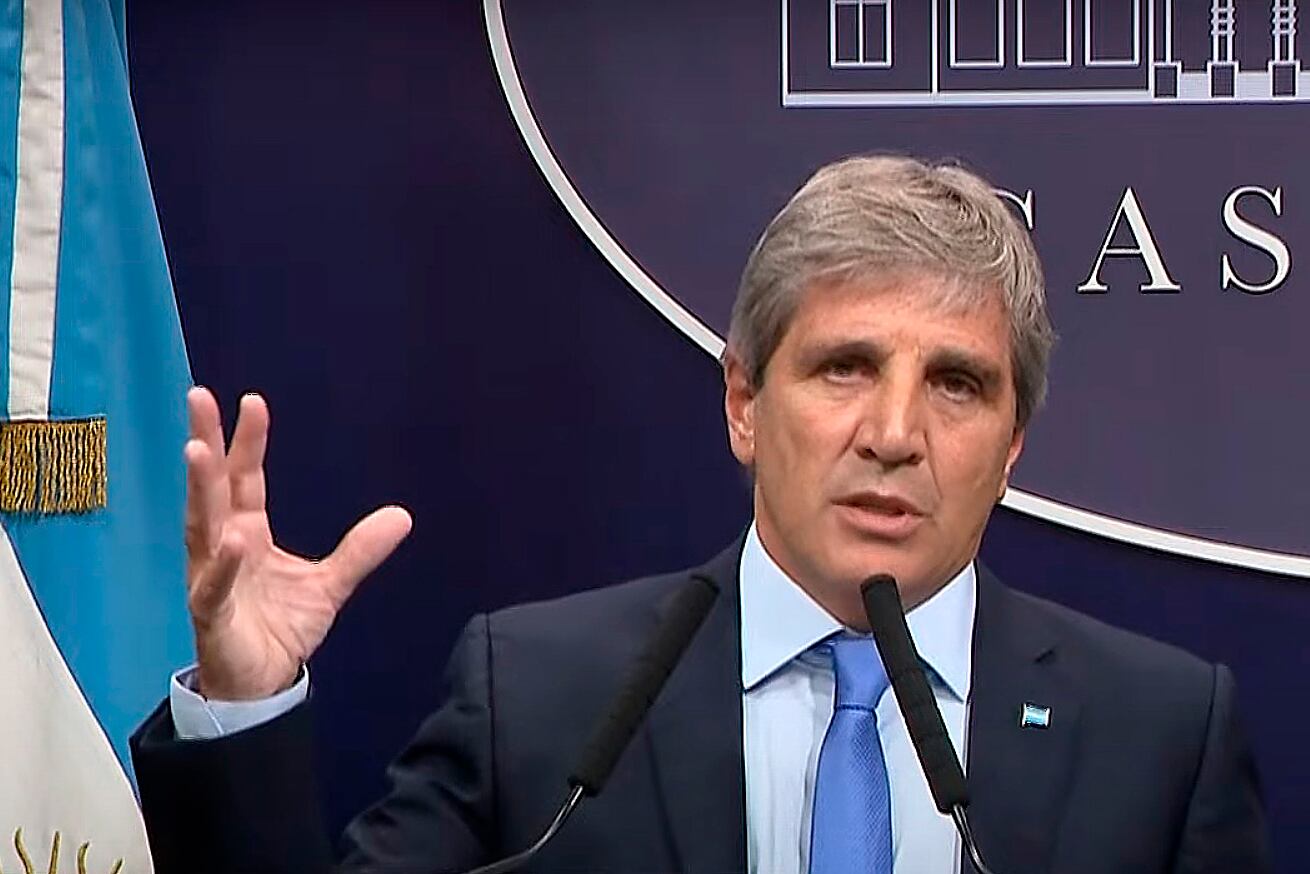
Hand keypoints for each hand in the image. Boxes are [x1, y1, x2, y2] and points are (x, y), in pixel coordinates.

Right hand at [183, 387, 412, 699]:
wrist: (263, 685)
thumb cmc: (281, 626)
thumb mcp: (330, 584)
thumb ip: (360, 550)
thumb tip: (403, 515)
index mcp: (248, 532)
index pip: (246, 478)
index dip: (248, 442)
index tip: (251, 401)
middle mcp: (223, 547)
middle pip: (212, 488)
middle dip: (206, 444)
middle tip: (199, 398)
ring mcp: (212, 578)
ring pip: (201, 526)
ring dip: (200, 488)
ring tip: (198, 449)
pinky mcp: (212, 615)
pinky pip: (215, 587)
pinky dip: (225, 565)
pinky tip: (235, 541)